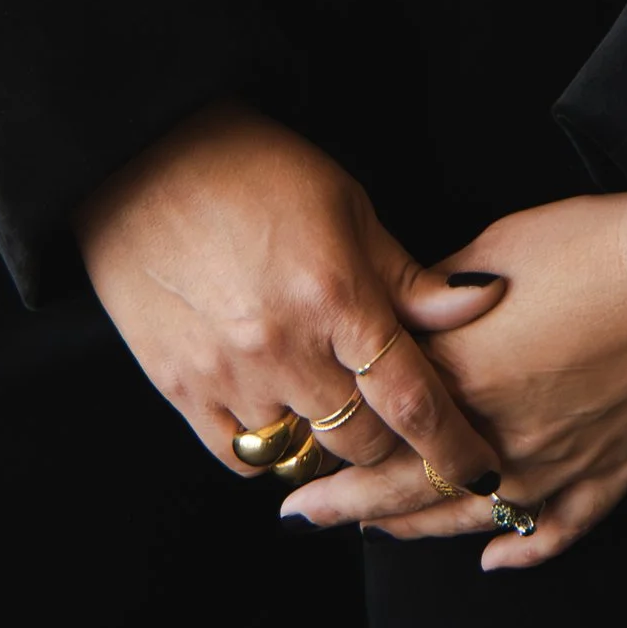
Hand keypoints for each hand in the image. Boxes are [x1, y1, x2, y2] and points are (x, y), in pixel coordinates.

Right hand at [73, 101, 505, 496]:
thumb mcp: (345, 205)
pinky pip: (242, 457)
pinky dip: (271, 450)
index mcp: (335, 294)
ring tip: (334, 412)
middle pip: (362, 443)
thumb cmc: (253, 169)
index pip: (412, 401)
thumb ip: (408, 274)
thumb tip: (483, 301)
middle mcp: (284, 346)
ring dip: (329, 447)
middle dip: (392, 442)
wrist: (143, 158)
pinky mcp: (180, 388)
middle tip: (396, 424)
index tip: (481, 469)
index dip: (453, 447)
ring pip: (303, 458)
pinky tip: (281, 415)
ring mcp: (228, 374)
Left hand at [276, 189, 626, 568]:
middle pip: (408, 484)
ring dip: (413, 529)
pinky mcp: (611, 475)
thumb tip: (411, 310)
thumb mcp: (499, 245)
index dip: (336, 427)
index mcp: (466, 373)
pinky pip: (555, 531)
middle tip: (299, 513)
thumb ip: (442, 293)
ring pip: (469, 518)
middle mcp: (502, 433)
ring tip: (371, 532)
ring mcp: (558, 464)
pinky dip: (519, 547)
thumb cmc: (596, 243)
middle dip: (346, 502)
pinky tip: (490, 556)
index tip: (297, 436)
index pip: (380, 415)